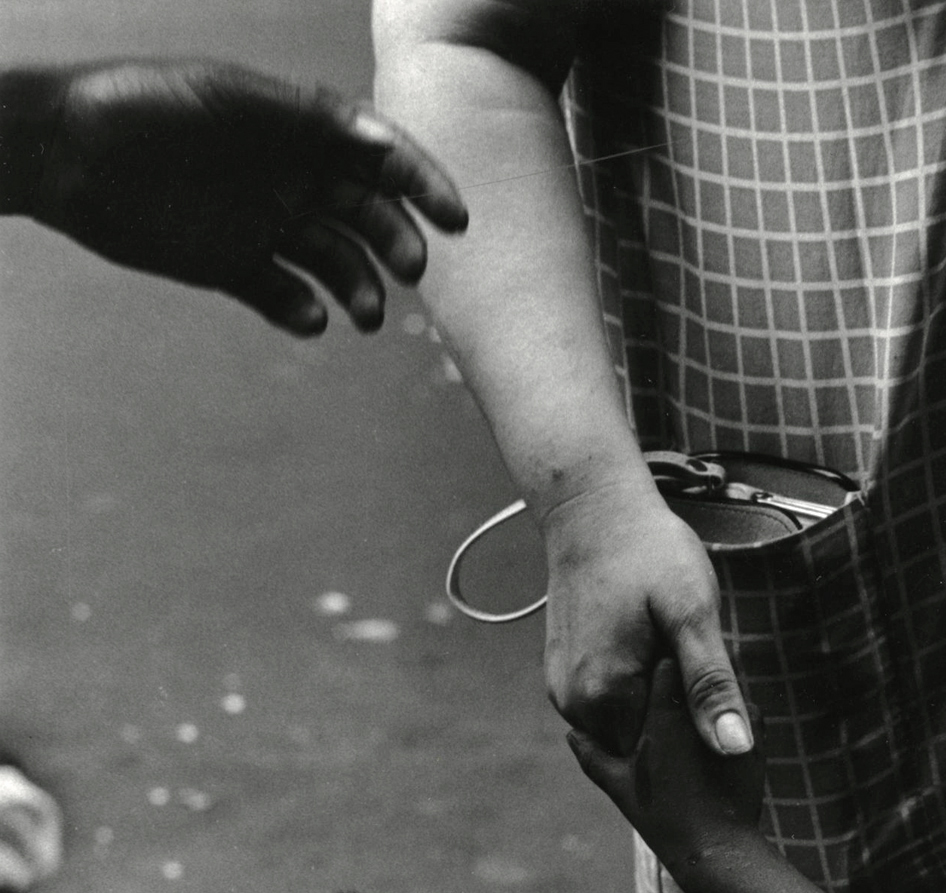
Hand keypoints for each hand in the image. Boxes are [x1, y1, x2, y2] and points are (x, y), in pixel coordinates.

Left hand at [29, 61, 466, 333]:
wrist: (69, 153)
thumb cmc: (146, 106)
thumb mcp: (229, 100)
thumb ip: (304, 119)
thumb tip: (378, 140)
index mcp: (297, 129)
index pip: (378, 156)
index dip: (422, 183)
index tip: (455, 218)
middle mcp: (290, 176)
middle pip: (368, 215)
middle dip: (398, 242)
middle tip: (412, 271)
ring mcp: (265, 223)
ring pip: (335, 263)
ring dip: (361, 288)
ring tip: (365, 315)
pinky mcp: (234, 267)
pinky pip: (285, 296)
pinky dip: (305, 312)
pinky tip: (311, 318)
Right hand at [543, 483, 753, 755]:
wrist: (593, 512)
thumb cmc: (649, 552)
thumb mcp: (693, 612)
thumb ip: (710, 684)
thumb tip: (734, 748)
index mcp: (610, 697)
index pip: (667, 751)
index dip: (696, 725)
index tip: (705, 673)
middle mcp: (577, 706)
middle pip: (644, 741)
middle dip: (673, 715)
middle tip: (687, 651)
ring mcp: (564, 694)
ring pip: (626, 725)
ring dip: (652, 701)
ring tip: (663, 645)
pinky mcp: (560, 679)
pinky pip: (606, 706)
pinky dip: (630, 689)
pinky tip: (642, 647)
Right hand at [567, 659, 763, 874]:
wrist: (717, 847)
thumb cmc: (662, 817)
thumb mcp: (620, 786)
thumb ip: (593, 755)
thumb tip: (572, 734)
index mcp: (664, 714)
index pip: (664, 662)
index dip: (659, 666)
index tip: (654, 673)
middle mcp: (701, 710)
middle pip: (695, 670)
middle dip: (687, 675)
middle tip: (676, 695)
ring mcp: (735, 719)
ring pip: (722, 686)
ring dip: (712, 695)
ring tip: (699, 721)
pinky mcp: (758, 733)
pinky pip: (743, 708)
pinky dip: (732, 715)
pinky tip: (719, 737)